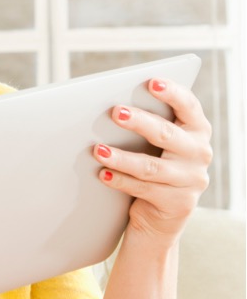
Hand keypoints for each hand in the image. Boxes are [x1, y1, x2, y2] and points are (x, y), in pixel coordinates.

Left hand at [95, 78, 211, 241]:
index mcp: (197, 131)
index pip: (189, 107)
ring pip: (151, 166)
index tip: (152, 82)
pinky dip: (120, 180)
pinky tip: (102, 174)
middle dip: (140, 122)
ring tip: (98, 150)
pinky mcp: (178, 203)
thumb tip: (114, 110)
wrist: (161, 216)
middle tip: (116, 112)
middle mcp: (199, 153)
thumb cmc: (154, 167)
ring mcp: (191, 180)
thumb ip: (148, 127)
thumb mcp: (157, 145)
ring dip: (121, 157)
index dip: (173, 93)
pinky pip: (143, 189)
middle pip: (166, 134)